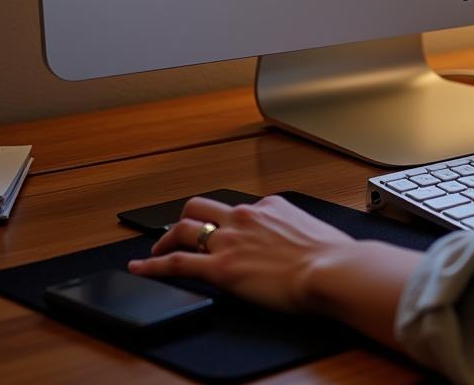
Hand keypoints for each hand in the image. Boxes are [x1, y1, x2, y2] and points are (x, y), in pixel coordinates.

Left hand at [128, 194, 421, 347]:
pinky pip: (177, 262)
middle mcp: (247, 215)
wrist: (332, 269)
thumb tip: (299, 245)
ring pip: (185, 228)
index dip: (225, 222)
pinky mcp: (220, 267)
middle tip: (177, 233)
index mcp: (271, 206)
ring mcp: (230, 239)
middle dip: (186, 219)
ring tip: (154, 252)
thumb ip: (297, 232)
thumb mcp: (314, 232)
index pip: (238, 208)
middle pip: (201, 207)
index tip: (221, 231)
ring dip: (165, 238)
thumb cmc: (333, 256)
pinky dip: (153, 265)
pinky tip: (140, 268)